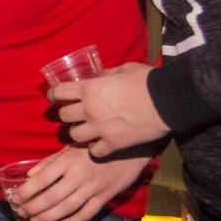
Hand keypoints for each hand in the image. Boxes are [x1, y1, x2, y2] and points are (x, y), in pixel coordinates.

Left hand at [10, 144, 154, 220]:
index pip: (42, 179)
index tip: (14, 198)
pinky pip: (86, 214)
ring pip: (67, 208)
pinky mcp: (104, 197)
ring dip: (48, 217)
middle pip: (52, 197)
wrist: (131, 150)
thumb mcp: (72, 148)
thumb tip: (30, 175)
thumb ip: (51, 161)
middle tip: (21, 213)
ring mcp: (93, 188)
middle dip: (34, 207)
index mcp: (69, 160)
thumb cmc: (96, 146)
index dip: (26, 191)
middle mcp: (79, 176)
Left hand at [48, 63, 170, 156]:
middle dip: (64, 115)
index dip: (53, 95)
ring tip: (84, 132)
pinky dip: (95, 149)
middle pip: (63, 117)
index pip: (59, 92)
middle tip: (70, 116)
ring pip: (74, 136)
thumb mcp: (124, 70)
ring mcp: (100, 129)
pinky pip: (95, 151)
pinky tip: (100, 145)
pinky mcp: (113, 144)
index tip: (53, 97)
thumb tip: (101, 77)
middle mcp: (90, 109)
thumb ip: (108, 75)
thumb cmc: (147, 81)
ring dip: (78, 133)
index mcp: (89, 89)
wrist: (167, 101)